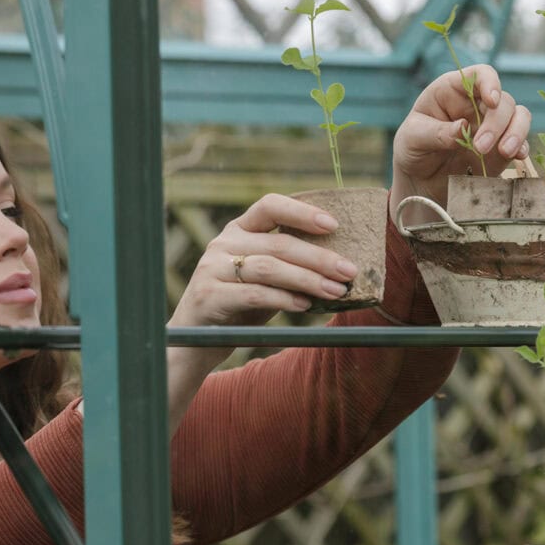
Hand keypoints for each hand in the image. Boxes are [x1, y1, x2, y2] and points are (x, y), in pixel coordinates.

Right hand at [168, 193, 358, 330]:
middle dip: (319, 257)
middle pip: (278, 243)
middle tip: (349, 271)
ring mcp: (212, 267)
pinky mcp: (208, 295)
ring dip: (308, 280)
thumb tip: (340, 267)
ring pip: (269, 268)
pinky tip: (304, 306)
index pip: (270, 206)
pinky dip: (283, 299)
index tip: (333, 225)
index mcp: (239, 230)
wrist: (195, 339)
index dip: (302, 212)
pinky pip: (253, 294)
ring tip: (336, 291)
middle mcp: (223, 242)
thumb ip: (290, 267)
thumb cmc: (240, 305)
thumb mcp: (265, 280)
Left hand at [390, 64, 530, 216]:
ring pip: (519, 116)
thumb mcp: (412, 138)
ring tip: (505, 153)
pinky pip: (520, 142)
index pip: (479, 75)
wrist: (420, 182)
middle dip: (497, 122)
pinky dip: (522, 148)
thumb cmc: (412, 150)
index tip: (492, 100)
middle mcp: (477, 104)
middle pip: (503, 100)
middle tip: (480, 147)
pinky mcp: (500, 149)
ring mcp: (491, 126)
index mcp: (453, 91)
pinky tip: (516, 157)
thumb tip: (463, 127)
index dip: (490, 82)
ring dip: (517, 132)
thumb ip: (435, 132)